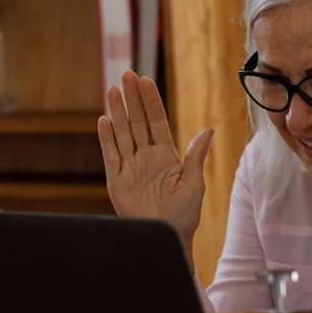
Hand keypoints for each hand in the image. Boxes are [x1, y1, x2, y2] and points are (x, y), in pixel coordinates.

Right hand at [97, 71, 213, 259]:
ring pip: (122, 134)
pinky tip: (103, 120)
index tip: (146, 80)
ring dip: (117, 112)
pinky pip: (110, 155)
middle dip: (132, 99)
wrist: (167, 238)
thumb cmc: (184, 215)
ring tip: (113, 89)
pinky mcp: (116, 182)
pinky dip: (106, 138)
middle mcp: (146, 158)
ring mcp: (130, 168)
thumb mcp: (194, 184)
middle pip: (137, 122)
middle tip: (127, 75)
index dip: (151, 101)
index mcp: (166, 156)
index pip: (157, 122)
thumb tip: (208, 130)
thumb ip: (196, 156)